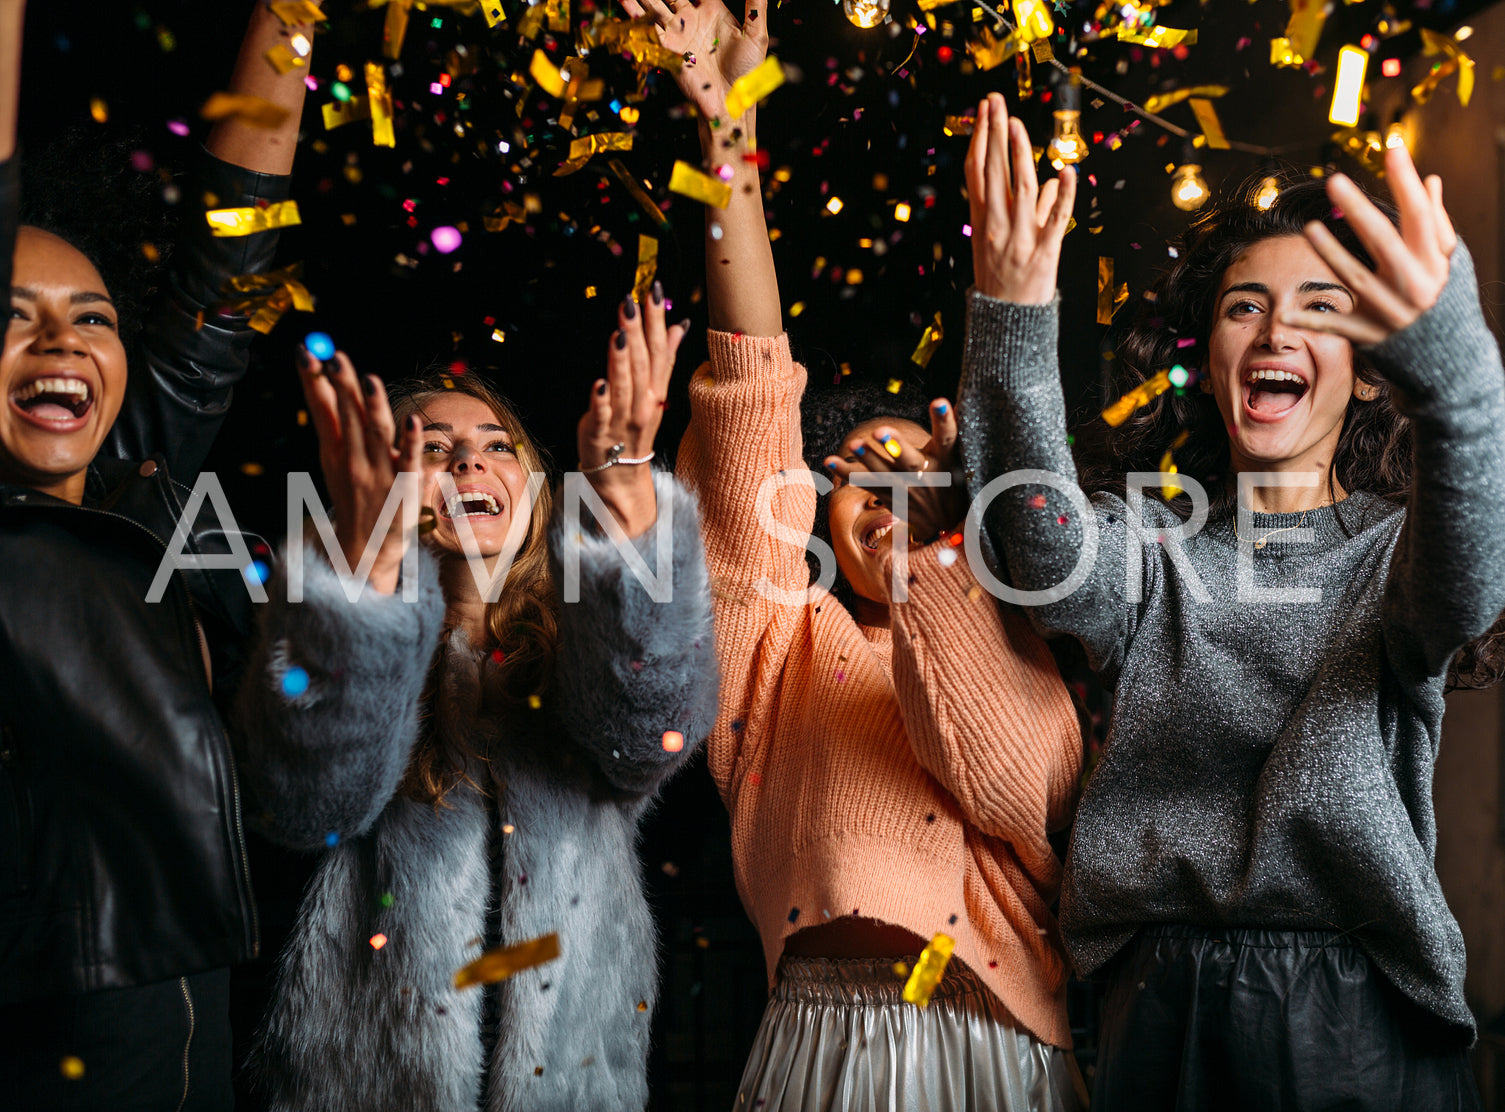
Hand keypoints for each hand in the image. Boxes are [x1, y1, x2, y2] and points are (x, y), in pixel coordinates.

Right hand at [295, 347, 422, 593]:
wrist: (365, 547)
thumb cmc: (353, 494)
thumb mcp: (334, 458)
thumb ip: (333, 420)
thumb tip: (326, 380)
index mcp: (334, 451)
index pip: (322, 409)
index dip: (313, 381)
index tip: (305, 353)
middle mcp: (353, 459)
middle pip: (347, 417)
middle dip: (342, 387)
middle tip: (334, 358)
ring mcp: (378, 473)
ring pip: (376, 434)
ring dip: (372, 407)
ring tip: (369, 381)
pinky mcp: (404, 485)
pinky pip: (408, 460)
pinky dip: (410, 442)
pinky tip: (412, 421)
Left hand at [578, 284, 689, 536]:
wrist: (623, 477)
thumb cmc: (633, 429)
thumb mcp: (653, 391)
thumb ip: (664, 358)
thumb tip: (679, 325)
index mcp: (655, 389)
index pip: (658, 349)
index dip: (656, 320)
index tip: (654, 290)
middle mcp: (644, 403)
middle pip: (642, 364)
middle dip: (638, 332)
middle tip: (631, 301)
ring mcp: (623, 420)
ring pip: (624, 387)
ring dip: (622, 361)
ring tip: (620, 334)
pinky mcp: (600, 435)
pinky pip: (603, 417)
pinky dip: (602, 402)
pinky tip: (599, 384)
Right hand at [620, 0, 767, 122]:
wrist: (731, 102)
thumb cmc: (747, 73)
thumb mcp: (755, 34)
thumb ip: (755, 4)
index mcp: (713, 8)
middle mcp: (691, 15)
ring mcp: (677, 29)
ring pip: (654, 1)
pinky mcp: (666, 46)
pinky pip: (646, 23)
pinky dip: (632, 9)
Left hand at [824, 399, 967, 544]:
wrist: (945, 526)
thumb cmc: (951, 480)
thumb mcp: (957, 458)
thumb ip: (950, 431)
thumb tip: (955, 401)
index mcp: (946, 460)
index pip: (948, 437)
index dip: (944, 420)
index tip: (939, 401)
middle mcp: (925, 475)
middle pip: (910, 461)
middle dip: (895, 446)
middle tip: (879, 430)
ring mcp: (905, 487)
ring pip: (885, 473)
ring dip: (868, 458)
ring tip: (853, 443)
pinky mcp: (888, 495)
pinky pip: (866, 482)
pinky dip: (847, 472)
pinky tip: (829, 461)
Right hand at [965, 93, 1075, 305]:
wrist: (1007, 321)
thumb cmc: (1002, 280)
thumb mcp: (1000, 243)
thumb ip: (1031, 208)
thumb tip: (1056, 181)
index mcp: (984, 221)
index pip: (977, 171)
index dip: (979, 138)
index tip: (983, 110)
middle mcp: (998, 225)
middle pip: (994, 172)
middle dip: (993, 133)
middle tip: (994, 100)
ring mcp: (1021, 237)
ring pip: (1021, 188)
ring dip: (1017, 153)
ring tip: (1015, 123)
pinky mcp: (1044, 252)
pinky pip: (1055, 220)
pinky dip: (1063, 197)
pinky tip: (1066, 172)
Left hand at [1282, 143, 1457, 344]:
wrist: (1449, 361)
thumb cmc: (1446, 300)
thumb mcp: (1449, 263)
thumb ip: (1436, 222)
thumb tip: (1429, 178)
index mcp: (1434, 262)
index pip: (1419, 214)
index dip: (1405, 180)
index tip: (1392, 145)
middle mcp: (1413, 285)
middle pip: (1383, 241)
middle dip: (1359, 209)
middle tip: (1334, 179)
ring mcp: (1389, 312)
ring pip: (1354, 278)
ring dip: (1330, 252)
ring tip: (1310, 227)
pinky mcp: (1370, 336)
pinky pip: (1336, 325)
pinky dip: (1310, 320)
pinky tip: (1284, 312)